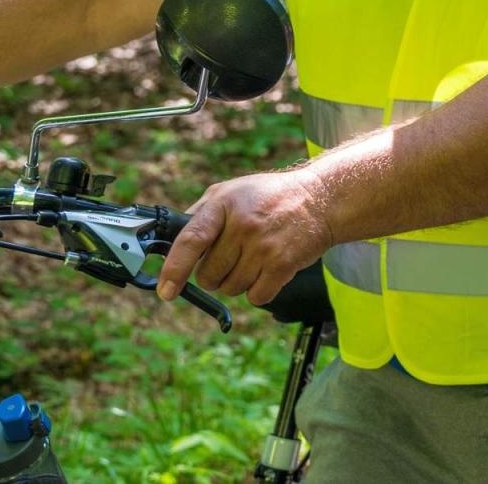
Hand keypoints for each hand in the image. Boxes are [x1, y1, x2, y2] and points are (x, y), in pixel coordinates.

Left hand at [158, 167, 333, 306]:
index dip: (174, 269)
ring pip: (231, 288)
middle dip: (215, 274)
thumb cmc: (270, 196)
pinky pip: (256, 297)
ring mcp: (264, 245)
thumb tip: (168, 245)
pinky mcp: (283, 263)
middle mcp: (243, 224)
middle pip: (209, 275)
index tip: (166, 291)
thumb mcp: (232, 191)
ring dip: (239, 281)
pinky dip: (259, 290)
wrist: (321, 198)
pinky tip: (269, 269)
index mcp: (224, 203)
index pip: (191, 241)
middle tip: (233, 257)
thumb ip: (200, 214)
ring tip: (256, 257)